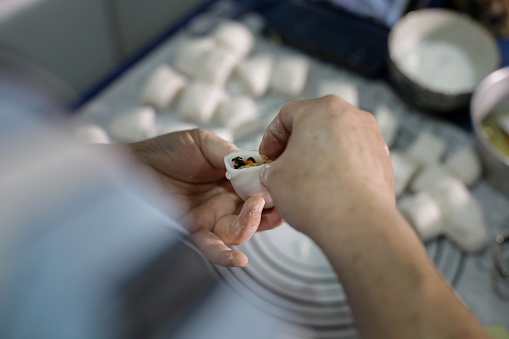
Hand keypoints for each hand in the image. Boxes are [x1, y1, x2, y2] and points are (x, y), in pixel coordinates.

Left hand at [129, 129, 282, 266]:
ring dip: (253, 224)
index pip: (260, 188)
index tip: (280, 181)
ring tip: (254, 209)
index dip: (272, 187)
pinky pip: (212, 247)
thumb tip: (254, 163)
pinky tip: (238, 260)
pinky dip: (226, 257)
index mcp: (231, 181)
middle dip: (269, 208)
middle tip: (271, 197)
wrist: (132, 165)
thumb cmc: (165, 151)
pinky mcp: (193, 231)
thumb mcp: (202, 142)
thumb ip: (228, 153)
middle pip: (257, 213)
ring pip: (240, 231)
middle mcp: (225, 202)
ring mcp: (210, 218)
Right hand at [258, 95, 394, 238]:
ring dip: (320, 157)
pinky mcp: (383, 160)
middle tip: (285, 167)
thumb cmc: (316, 195)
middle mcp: (351, 116)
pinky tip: (329, 190)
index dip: (272, 137)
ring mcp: (372, 137)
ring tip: (308, 182)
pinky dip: (340, 169)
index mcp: (322, 109)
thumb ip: (272, 167)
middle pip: (315, 124)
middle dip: (297, 145)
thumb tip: (276, 171)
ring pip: (337, 141)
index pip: (287, 114)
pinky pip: (354, 158)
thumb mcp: (274, 177)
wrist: (356, 223)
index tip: (268, 156)